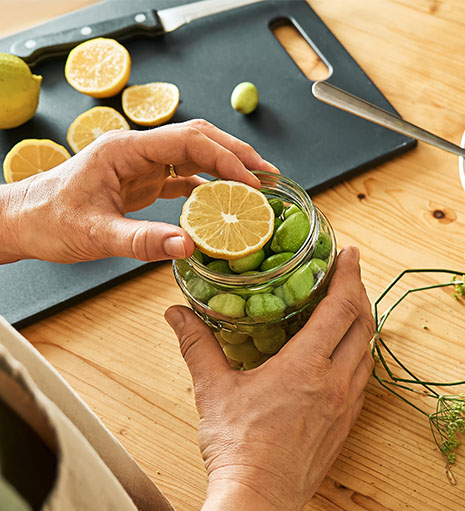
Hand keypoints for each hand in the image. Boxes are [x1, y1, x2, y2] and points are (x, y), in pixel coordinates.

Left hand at [0, 119, 275, 263]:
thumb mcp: (95, 235)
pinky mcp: (142, 182)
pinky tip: (226, 200)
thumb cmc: (47, 221)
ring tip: (258, 183)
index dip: (225, 158)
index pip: (187, 142)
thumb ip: (142, 240)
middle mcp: (136, 151)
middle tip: (269, 174)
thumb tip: (189, 246)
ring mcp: (140, 165)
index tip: (252, 180)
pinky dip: (209, 186)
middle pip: (198, 139)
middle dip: (236, 154)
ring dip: (227, 167)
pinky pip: (183, 178)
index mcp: (124, 149)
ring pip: (194, 155)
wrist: (22, 223)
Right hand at [164, 246, 373, 510]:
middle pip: (363, 324)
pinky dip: (359, 356)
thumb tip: (177, 314)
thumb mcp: (213, 390)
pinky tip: (344, 355)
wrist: (259, 500)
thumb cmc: (238, 447)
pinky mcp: (345, 425)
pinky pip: (363, 379)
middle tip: (349, 275)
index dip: (349, 276)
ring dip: (362, 325)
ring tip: (348, 308)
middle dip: (360, 293)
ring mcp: (345, 405)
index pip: (341, 307)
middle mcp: (336, 382)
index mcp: (308, 366)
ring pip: (367, 352)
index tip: (350, 254)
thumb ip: (198, 345)